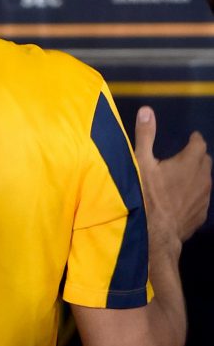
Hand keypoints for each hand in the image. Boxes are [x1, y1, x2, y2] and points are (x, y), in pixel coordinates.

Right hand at [134, 105, 211, 250]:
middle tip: (182, 160)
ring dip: (196, 177)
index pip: (199, 143)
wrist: (155, 235)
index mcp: (190, 161)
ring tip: (181, 181)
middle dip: (196, 158)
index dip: (194, 140)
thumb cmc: (145, 196)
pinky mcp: (201, 215)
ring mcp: (204, 198)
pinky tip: (180, 202)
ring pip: (205, 181)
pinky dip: (193, 196)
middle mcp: (203, 177)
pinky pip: (201, 200)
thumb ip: (145, 136)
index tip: (190, 139)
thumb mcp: (141, 163)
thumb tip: (147, 110)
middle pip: (205, 161)